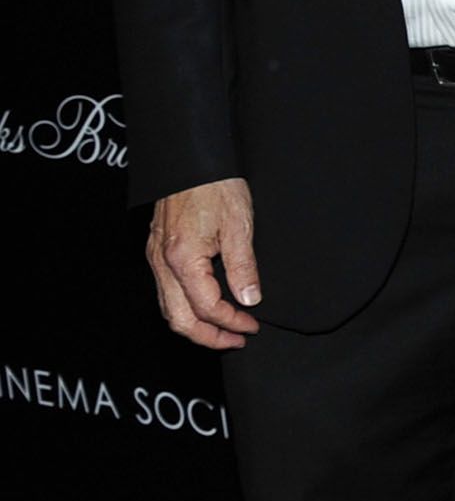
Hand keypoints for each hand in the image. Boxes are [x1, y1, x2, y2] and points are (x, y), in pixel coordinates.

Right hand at [146, 180, 259, 349]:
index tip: (252, 325)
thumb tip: (249, 300)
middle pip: (179, 319)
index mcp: (182, 259)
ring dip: (195, 325)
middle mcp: (162, 263)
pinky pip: (166, 291)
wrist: (189, 159)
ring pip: (168, 308)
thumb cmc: (215, 186)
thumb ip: (243, 266)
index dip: (232, 322)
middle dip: (208, 336)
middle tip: (237, 340)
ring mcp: (155, 258)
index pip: (206, 308)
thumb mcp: (239, 225)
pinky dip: (185, 307)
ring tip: (225, 328)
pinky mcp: (156, 251)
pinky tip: (205, 305)